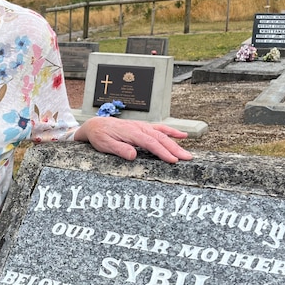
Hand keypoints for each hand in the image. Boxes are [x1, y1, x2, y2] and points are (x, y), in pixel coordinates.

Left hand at [73, 116, 192, 162]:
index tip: (173, 160)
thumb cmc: (100, 136)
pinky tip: (183, 136)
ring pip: (162, 135)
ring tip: (187, 153)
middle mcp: (139, 128)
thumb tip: (133, 155)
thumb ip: (119, 149)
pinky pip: (160, 129)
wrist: (96, 125)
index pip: (150, 143)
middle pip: (160, 139)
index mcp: (131, 133)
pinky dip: (172, 132)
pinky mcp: (144, 127)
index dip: (162, 152)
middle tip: (187, 158)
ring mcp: (143, 127)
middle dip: (174, 149)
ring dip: (176, 144)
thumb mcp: (105, 145)